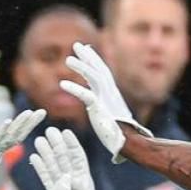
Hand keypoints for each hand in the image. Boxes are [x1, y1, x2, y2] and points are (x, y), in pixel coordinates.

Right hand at [29, 128, 112, 189]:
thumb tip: (73, 180)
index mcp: (83, 179)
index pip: (77, 157)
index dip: (72, 144)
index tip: (66, 132)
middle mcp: (72, 179)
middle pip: (63, 158)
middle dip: (57, 145)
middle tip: (49, 131)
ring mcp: (62, 186)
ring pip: (53, 166)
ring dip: (46, 153)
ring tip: (39, 140)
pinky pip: (45, 177)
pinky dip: (40, 168)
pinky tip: (34, 157)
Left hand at [60, 41, 149, 160]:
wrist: (129, 144)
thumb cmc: (121, 137)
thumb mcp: (113, 121)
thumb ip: (108, 116)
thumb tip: (109, 125)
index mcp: (112, 95)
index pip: (103, 73)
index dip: (94, 60)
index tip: (86, 49)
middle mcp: (110, 94)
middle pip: (100, 69)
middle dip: (89, 56)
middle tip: (77, 44)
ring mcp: (106, 100)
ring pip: (94, 77)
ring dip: (81, 66)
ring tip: (68, 59)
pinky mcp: (100, 109)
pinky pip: (86, 95)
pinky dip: (74, 88)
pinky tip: (62, 84)